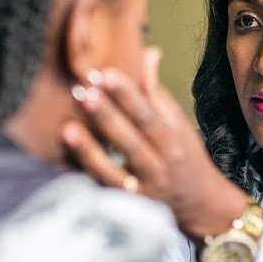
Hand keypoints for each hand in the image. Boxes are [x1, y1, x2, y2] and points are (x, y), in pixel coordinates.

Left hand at [61, 48, 248, 241]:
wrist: (198, 204)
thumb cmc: (184, 155)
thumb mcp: (178, 123)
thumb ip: (157, 91)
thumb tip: (149, 52)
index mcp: (173, 142)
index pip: (149, 116)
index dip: (128, 96)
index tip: (107, 74)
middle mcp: (159, 167)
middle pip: (131, 142)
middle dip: (107, 118)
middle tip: (84, 93)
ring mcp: (143, 191)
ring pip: (114, 172)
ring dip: (90, 151)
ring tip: (67, 129)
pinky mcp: (127, 208)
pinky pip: (103, 194)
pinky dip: (85, 180)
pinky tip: (63, 163)